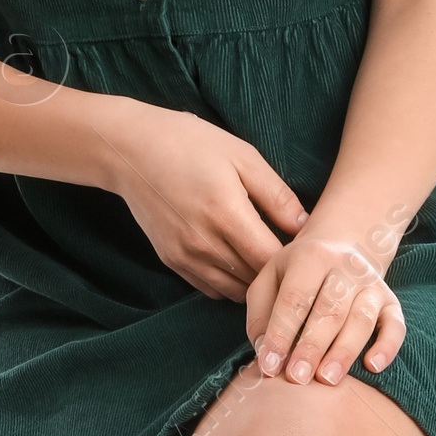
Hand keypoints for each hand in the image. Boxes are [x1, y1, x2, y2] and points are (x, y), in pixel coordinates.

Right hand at [105, 102, 307, 297]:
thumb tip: (305, 227)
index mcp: (227, 214)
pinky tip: (237, 262)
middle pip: (255, 280)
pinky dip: (229, 283)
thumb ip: (277, 195)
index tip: (302, 249)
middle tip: (289, 256)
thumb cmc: (190, 144)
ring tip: (264, 261)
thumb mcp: (242, 157)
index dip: (292, 261)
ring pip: (234, 291)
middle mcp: (205, 243)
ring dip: (253, 282)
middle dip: (276, 273)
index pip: (271, 261)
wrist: (130, 150)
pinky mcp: (172, 261)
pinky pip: (211, 288)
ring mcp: (185, 256)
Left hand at [246, 230, 406, 384]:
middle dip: (312, 347)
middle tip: (297, 378)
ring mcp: (372, 283)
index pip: (295, 299)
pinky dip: (387, 347)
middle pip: (330, 310)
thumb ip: (261, 315)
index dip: (281, 334)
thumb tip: (267, 354)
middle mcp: (346, 266)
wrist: (341, 246)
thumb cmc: (297, 274)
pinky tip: (372, 366)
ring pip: (362, 319)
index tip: (269, 367)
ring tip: (326, 379)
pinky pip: (395, 325)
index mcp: (311, 256)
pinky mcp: (390, 301)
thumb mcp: (269, 280)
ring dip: (344, 351)